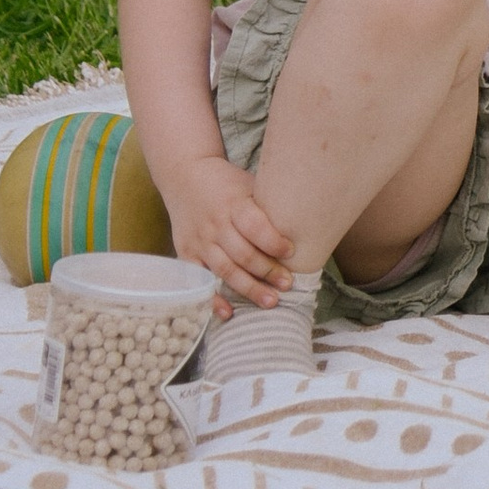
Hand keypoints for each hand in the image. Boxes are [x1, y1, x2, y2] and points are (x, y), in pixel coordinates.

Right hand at [162, 154, 295, 308]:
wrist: (184, 175)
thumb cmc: (227, 183)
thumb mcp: (248, 185)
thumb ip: (267, 206)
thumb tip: (304, 225)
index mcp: (234, 203)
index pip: (254, 226)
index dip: (273, 241)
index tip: (291, 251)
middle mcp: (215, 224)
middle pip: (243, 253)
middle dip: (267, 271)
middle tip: (288, 284)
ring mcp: (200, 241)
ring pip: (225, 270)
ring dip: (249, 288)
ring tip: (271, 301)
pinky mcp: (186, 253)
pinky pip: (200, 280)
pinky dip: (213, 298)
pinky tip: (229, 312)